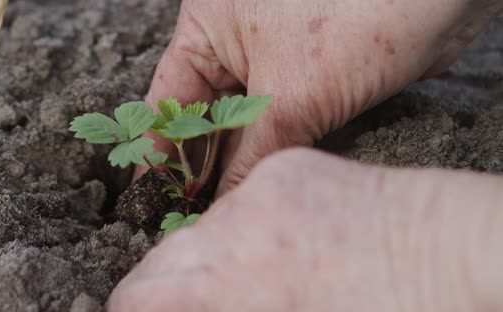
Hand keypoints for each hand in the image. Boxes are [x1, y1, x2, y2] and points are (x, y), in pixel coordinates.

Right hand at [110, 148, 502, 310]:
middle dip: (163, 283)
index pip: (143, 291)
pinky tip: (276, 242)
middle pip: (166, 254)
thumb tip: (198, 300)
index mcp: (234, 276)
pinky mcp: (293, 164)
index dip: (131, 307)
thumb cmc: (383, 310)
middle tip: (178, 300)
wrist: (451, 256)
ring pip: (206, 224)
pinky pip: (245, 198)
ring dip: (207, 251)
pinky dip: (246, 222)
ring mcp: (266, 185)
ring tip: (236, 275)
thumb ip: (222, 307)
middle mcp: (238, 221)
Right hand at [135, 0, 501, 194]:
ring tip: (218, 211)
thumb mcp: (294, 95)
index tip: (153, 196)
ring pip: (238, 125)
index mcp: (208, 27)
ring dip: (233, 165)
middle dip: (199, 164)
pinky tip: (255, 187)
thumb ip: (251, 156)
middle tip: (189, 214)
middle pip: (201, 116)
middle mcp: (232, 43)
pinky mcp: (302, 79)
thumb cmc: (361, 17)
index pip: (169, 100)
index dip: (159, 151)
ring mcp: (268, 61)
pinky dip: (265, 155)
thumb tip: (221, 208)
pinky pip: (271, 126)